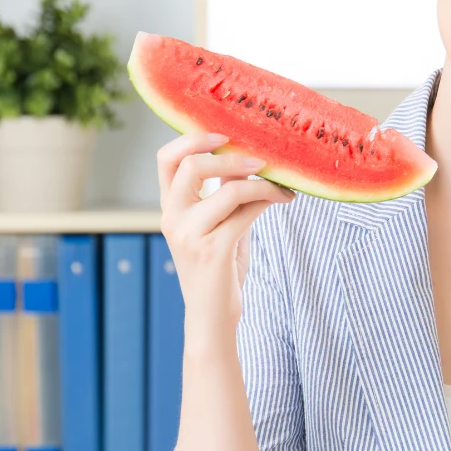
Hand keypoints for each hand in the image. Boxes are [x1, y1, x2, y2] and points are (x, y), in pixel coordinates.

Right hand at [157, 131, 294, 326]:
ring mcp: (191, 235)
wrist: (213, 316)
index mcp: (169, 208)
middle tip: (262, 160)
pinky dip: (269, 199)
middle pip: (192, 165)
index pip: (166, 158)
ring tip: (281, 186)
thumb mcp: (218, 224)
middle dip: (232, 156)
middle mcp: (172, 218)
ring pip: (230, 189)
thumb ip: (224, 192)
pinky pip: (246, 211)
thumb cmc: (218, 269)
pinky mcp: (213, 250)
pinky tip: (284, 199)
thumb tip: (247, 158)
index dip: (192, 138)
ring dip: (263, 182)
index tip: (224, 134)